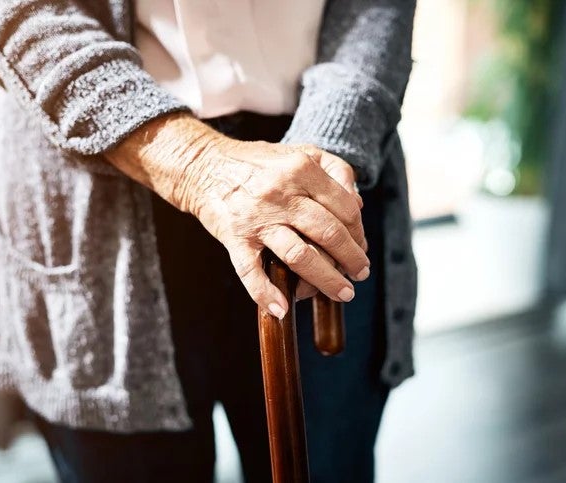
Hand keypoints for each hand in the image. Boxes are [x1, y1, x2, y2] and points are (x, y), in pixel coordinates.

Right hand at [105, 113, 368, 317]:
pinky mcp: (235, 238)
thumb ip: (335, 170)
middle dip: (352, 258)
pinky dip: (265, 293)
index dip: (359, 231)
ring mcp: (257, 218)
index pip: (344, 207)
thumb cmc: (258, 163)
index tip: (361, 245)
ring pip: (300, 255)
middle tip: (361, 272)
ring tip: (344, 292)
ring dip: (326, 280)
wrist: (204, 167)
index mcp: (300, 169)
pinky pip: (251, 271)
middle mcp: (280, 193)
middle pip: (328, 233)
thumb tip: (358, 205)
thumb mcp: (300, 152)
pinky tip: (282, 309)